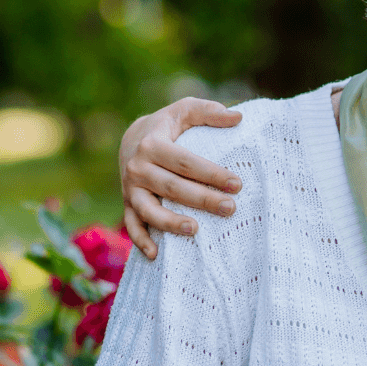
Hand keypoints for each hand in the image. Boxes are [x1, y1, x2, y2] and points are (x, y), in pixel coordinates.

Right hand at [120, 98, 243, 259]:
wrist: (131, 139)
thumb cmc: (168, 126)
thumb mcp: (185, 110)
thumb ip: (210, 111)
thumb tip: (239, 117)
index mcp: (153, 144)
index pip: (186, 162)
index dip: (211, 173)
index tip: (237, 184)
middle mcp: (138, 168)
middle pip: (172, 187)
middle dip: (202, 199)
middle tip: (230, 208)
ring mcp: (131, 189)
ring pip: (149, 210)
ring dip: (170, 222)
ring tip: (195, 230)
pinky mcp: (128, 204)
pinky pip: (132, 225)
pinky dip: (141, 240)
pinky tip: (156, 255)